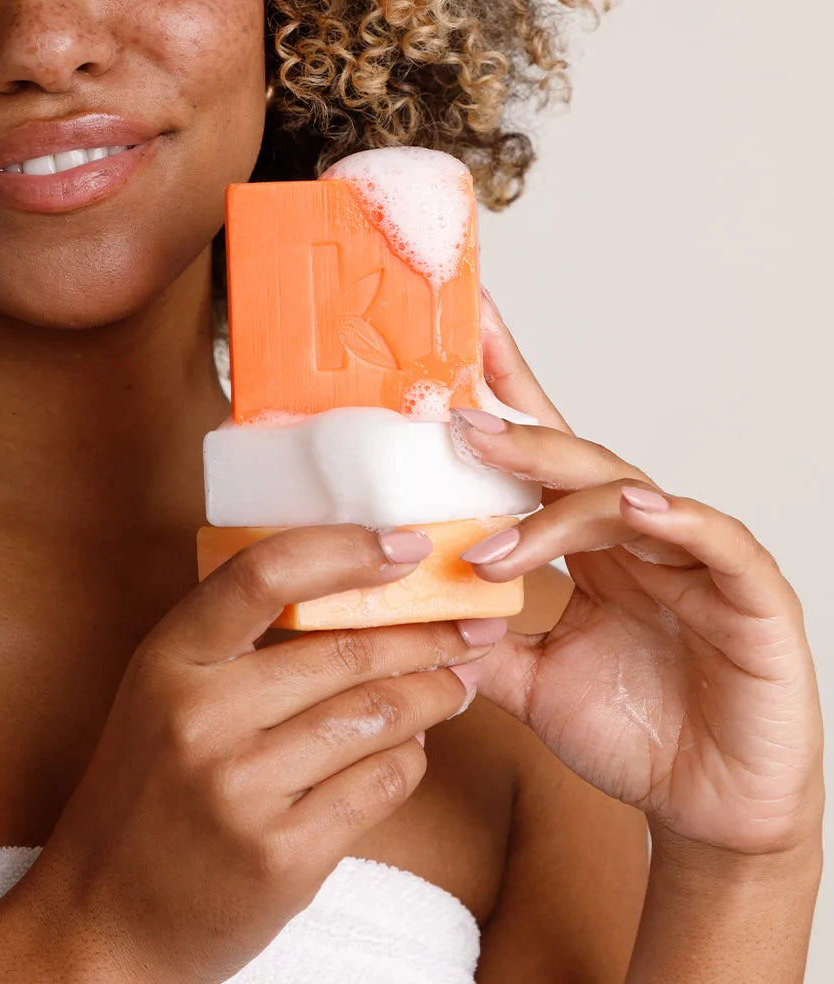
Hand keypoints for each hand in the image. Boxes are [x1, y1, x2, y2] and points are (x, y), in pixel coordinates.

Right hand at [28, 524, 499, 983]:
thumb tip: (350, 590)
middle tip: (471, 626)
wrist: (105, 919)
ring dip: (431, 695)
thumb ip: (233, 642)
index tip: (405, 544)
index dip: (345, 550)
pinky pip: (378, 786)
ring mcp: (242, 791)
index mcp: (169, 660)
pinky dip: (409, 759)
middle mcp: (201, 718)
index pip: (264, 574)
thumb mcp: (162, 694)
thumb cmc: (146, 792)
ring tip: (456, 682)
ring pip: (373, 717)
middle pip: (342, 651)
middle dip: (424, 633)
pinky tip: (413, 746)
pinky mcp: (283, 856)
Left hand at [450, 291, 823, 863]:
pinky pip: (716, 540)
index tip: (463, 333)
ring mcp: (696, 558)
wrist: (714, 814)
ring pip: (627, 496)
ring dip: (560, 504)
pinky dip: (678, 519)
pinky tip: (637, 509)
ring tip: (499, 524)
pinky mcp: (751, 594)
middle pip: (575, 463)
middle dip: (516, 437)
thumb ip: (477, 646)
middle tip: (458, 424)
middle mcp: (640, 536)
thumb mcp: (533, 686)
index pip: (542, 457)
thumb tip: (396, 619)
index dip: (507, 395)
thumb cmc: (638, 736)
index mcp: (590, 544)